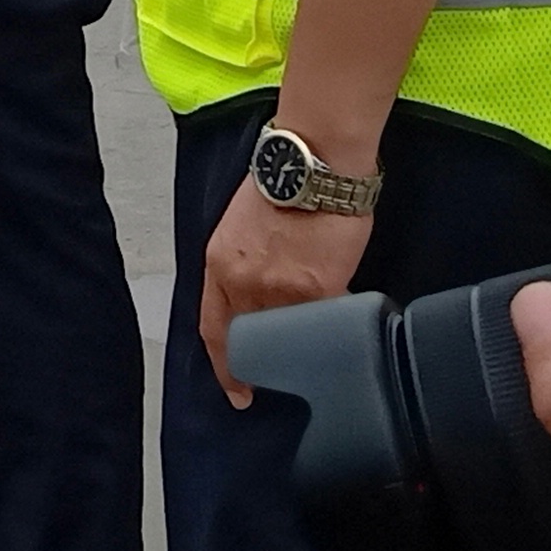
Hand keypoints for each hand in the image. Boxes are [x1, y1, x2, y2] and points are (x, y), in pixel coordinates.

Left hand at [196, 186, 377, 403]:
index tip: (234, 388)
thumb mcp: (239, 225)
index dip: (222, 364)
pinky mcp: (319, 290)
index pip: (212, 327)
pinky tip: (339, 317)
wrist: (315, 162)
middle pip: (248, 340)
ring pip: (288, 334)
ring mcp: (281, 290)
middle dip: (257, 365)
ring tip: (310, 344)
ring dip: (298, 341)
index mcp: (219, 263)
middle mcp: (244, 282)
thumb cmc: (281, 181)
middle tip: (266, 385)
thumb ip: (240, 264)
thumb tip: (253, 293)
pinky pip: (323, 321)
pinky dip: (331, 322)